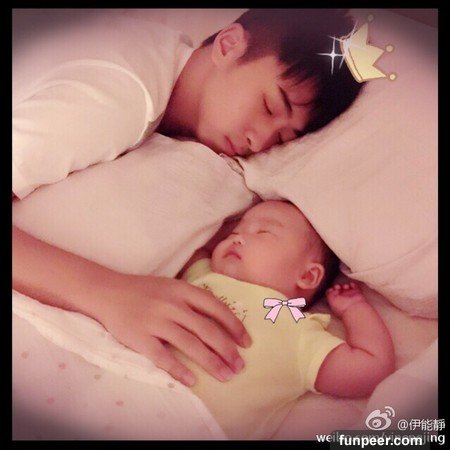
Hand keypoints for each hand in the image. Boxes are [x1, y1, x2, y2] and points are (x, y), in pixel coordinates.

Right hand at [94, 274, 251, 386]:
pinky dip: (179, 370)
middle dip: (227, 349)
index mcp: (182, 290)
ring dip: (211, 362)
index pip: (215, 307)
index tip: (246, 342)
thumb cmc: (144, 290)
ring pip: (190, 344)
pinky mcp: (139, 337)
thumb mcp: (171, 286)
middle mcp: (172, 304)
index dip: (234, 326)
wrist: (108, 292)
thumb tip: (221, 319)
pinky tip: (192, 381)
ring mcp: (155, 321)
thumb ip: (193, 299)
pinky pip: (162, 357)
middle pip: (206, 329)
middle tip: (240, 366)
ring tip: (225, 375)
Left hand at [326, 282, 365, 317]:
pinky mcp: (357, 294)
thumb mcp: (331, 300)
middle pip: (339, 290)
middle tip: (338, 287)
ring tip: (345, 287)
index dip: (331, 291)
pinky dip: (353, 285)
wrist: (354, 308)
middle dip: (338, 287)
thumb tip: (331, 290)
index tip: (332, 289)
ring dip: (345, 286)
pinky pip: (355, 287)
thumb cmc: (342, 307)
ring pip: (346, 288)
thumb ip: (329, 294)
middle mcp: (343, 300)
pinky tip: (351, 285)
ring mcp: (350, 297)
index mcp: (336, 303)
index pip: (332, 295)